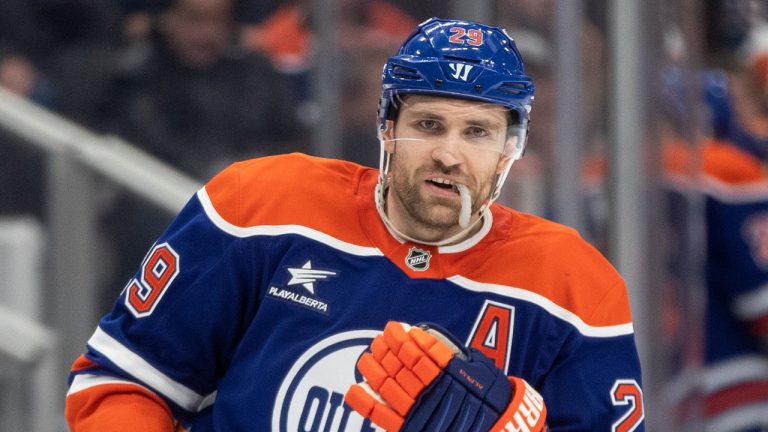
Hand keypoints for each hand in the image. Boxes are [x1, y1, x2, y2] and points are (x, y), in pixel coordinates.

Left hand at [345, 321, 546, 430]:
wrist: (496, 428)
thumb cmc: (490, 402)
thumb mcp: (480, 372)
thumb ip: (457, 357)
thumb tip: (428, 340)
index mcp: (448, 377)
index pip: (420, 354)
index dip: (404, 341)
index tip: (394, 329)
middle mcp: (431, 394)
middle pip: (401, 367)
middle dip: (386, 351)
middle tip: (378, 339)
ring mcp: (418, 413)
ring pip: (389, 386)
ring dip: (375, 368)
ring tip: (367, 355)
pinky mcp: (409, 430)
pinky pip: (382, 416)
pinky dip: (366, 403)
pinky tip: (354, 388)